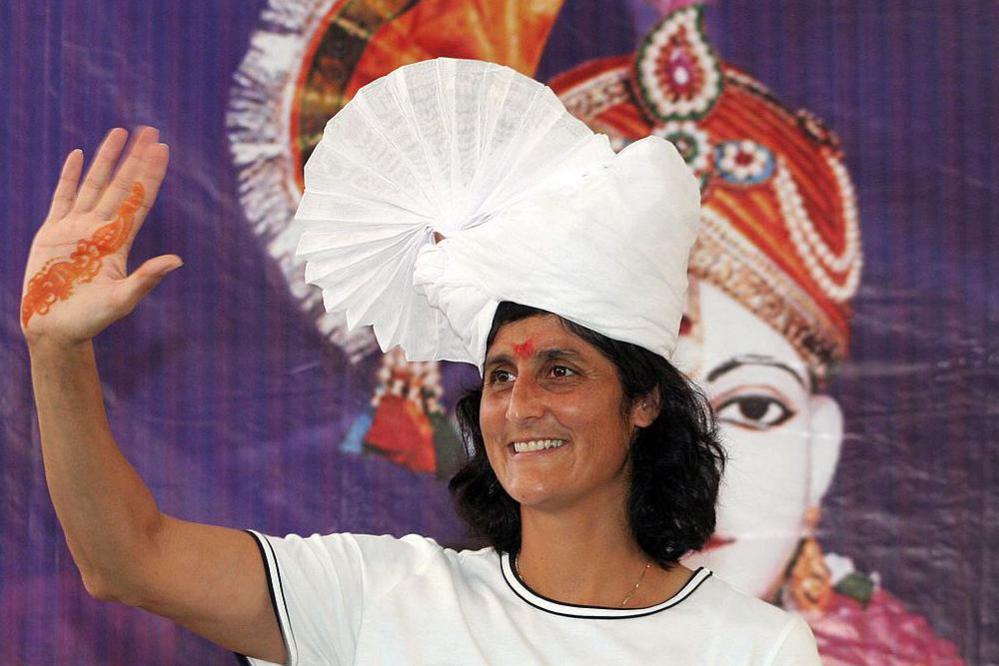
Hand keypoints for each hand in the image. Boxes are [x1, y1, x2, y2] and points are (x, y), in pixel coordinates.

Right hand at [20, 127, 180, 346]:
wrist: (54, 330)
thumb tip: (177, 261)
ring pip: (94, 184)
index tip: (163, 150)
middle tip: (150, 131)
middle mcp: (100, 229)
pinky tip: (79, 155)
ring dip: (108, 159)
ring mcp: (75, 228)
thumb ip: (147, 278)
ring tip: (120, 132)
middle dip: (136, 158)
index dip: (151, 175)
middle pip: (122, 185)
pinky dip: (70, 176)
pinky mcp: (51, 233)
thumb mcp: (122, 300)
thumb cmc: (90, 320)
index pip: (139, 199)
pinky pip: (62, 197)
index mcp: (118, 242)